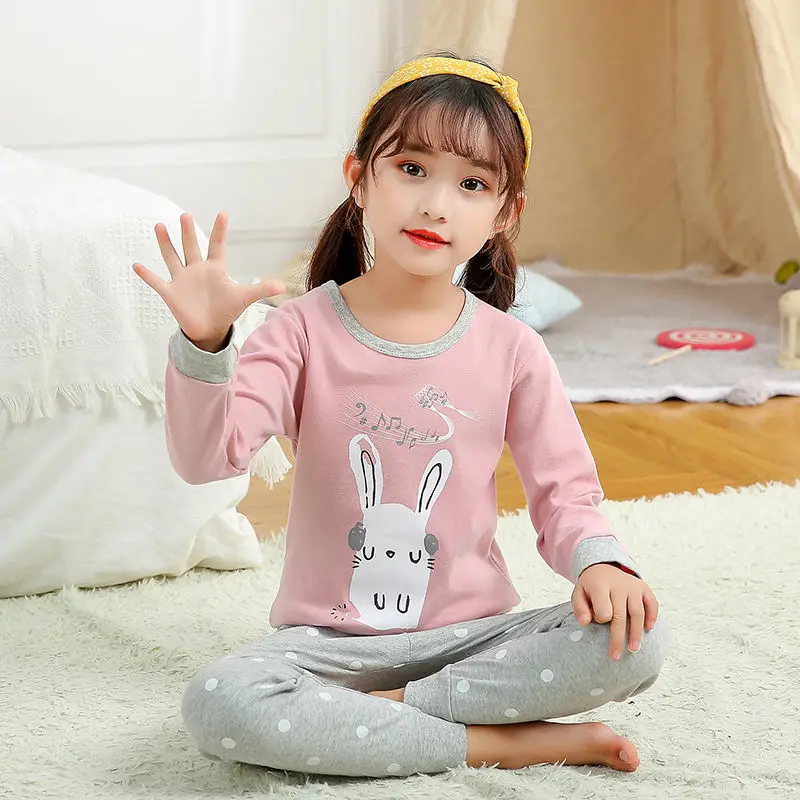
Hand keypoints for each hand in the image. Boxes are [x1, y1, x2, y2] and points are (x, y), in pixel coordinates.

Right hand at [133, 212, 284, 350]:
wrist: (209, 329)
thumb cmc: (226, 310)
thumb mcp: (245, 298)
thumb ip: (261, 288)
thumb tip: (283, 285)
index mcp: (215, 269)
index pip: (218, 245)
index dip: (220, 231)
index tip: (223, 213)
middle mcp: (197, 270)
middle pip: (192, 247)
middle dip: (189, 233)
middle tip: (186, 215)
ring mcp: (182, 280)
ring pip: (172, 257)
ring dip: (165, 244)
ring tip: (160, 226)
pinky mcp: (171, 293)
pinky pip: (156, 282)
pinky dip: (147, 275)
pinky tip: (137, 265)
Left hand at [571, 563, 658, 660]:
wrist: (602, 566)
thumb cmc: (590, 587)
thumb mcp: (578, 593)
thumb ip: (579, 608)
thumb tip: (585, 623)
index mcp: (600, 585)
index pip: (603, 610)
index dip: (600, 619)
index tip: (598, 621)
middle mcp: (618, 585)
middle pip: (620, 616)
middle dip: (618, 638)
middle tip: (615, 656)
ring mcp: (633, 586)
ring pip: (638, 613)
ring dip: (636, 633)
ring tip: (633, 649)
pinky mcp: (644, 588)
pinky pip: (652, 603)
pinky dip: (652, 616)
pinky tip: (649, 629)